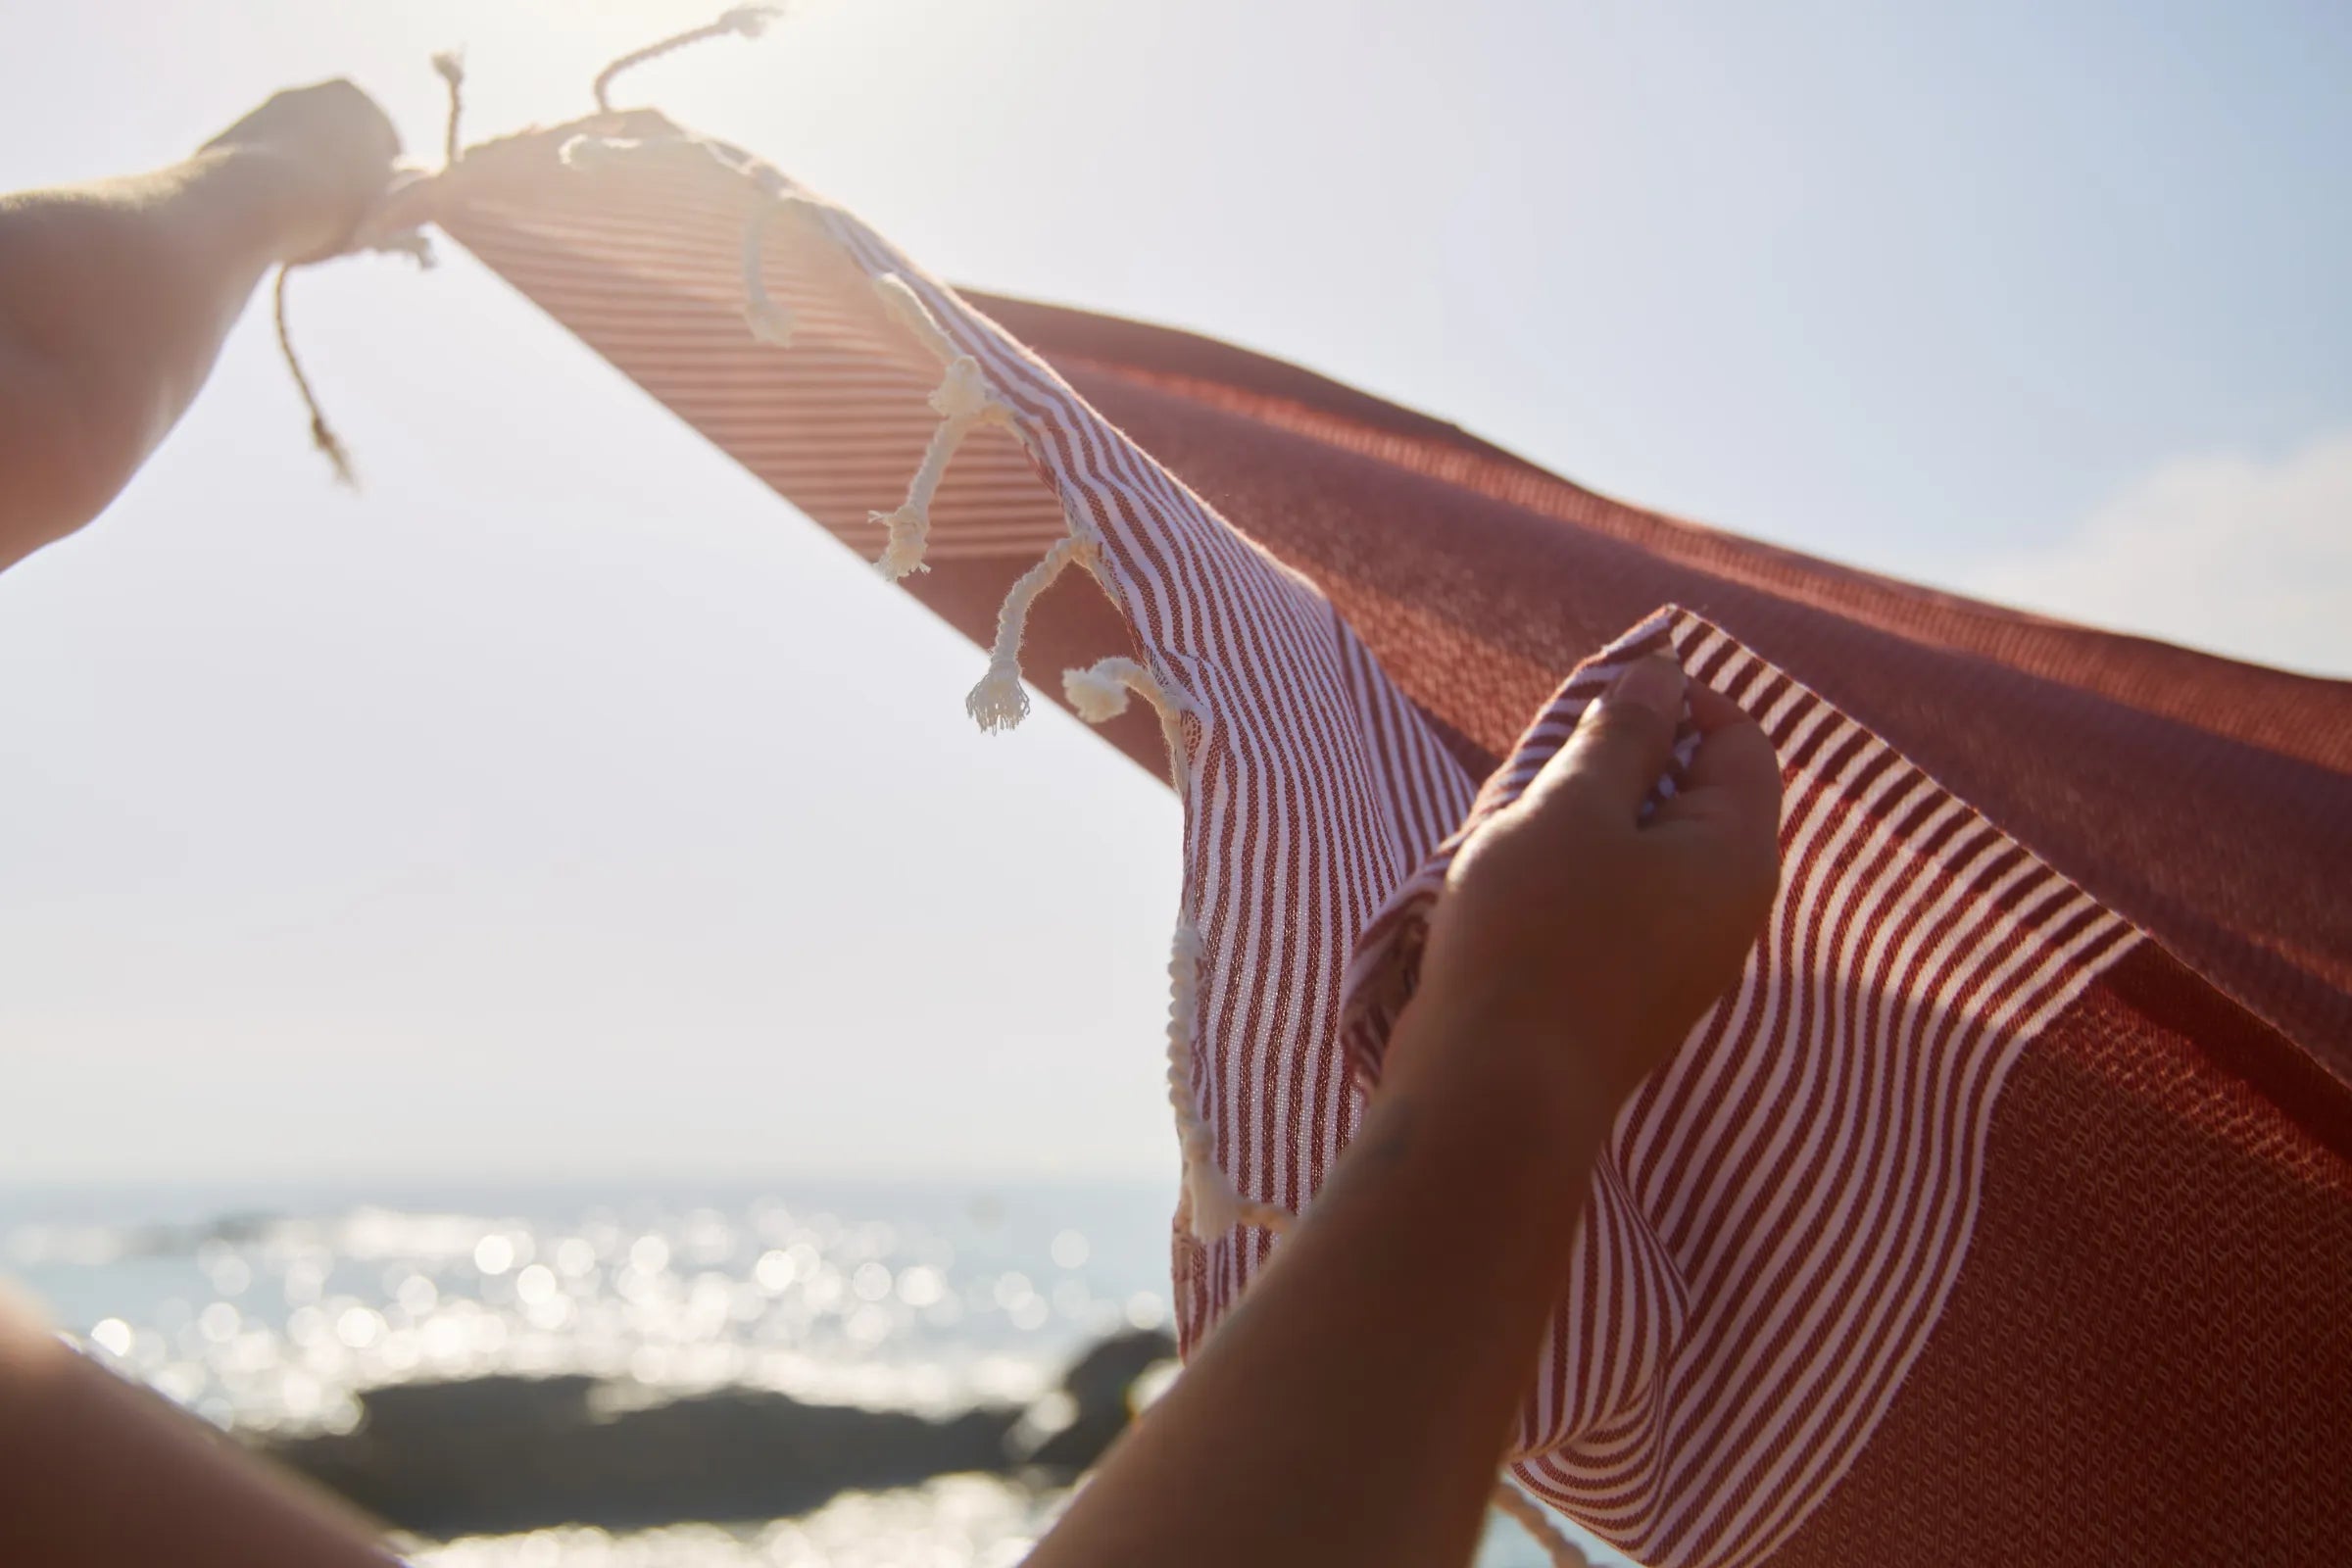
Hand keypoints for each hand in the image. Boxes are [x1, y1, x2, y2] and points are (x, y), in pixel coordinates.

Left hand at [199, 80, 400, 261]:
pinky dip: (272, 191)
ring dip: (308, 187)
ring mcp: (266, 110)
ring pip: (301, 157)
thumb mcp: (390, 206)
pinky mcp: (230, 135)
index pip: (389, 148)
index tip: (381, 221)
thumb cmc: (333, 203)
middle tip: (346, 226)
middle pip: (341, 147)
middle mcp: (310, 93)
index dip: (390, 190)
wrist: (249, 203)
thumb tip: (397, 202)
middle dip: (343, 181)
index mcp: (357, 99)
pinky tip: (273, 221)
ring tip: (308, 229)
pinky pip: (265, 169)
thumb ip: (400, 195)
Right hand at [1386, 655, 1782, 1128]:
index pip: (1742, 741)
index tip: (1595, 703)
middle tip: (1544, 768)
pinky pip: (1621, 908)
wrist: (1495, 1092)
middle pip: (1696, 797)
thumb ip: (1623, 732)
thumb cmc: (1535, 934)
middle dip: (1622, 764)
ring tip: (1518, 831)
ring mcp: (1683, 962)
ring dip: (1587, 824)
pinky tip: (1515, 892)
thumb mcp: (1572, 806)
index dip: (1677, 702)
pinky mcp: (1632, 996)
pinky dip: (1576, 880)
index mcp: (1737, 856)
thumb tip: (1663, 675)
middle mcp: (1729, 911)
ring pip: (1649, 854)